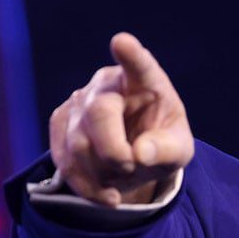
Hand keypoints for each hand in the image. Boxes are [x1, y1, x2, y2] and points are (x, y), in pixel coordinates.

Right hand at [49, 32, 193, 205]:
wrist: (134, 159)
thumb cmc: (161, 145)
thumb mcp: (179, 152)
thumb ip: (166, 151)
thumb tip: (140, 154)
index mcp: (145, 81)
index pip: (139, 66)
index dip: (131, 55)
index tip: (122, 43)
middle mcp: (108, 83)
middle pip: (99, 113)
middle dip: (114, 151)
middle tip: (131, 167)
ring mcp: (79, 101)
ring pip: (78, 143)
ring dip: (103, 173)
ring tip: (124, 179)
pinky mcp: (60, 123)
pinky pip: (65, 161)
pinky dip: (87, 186)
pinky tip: (107, 194)